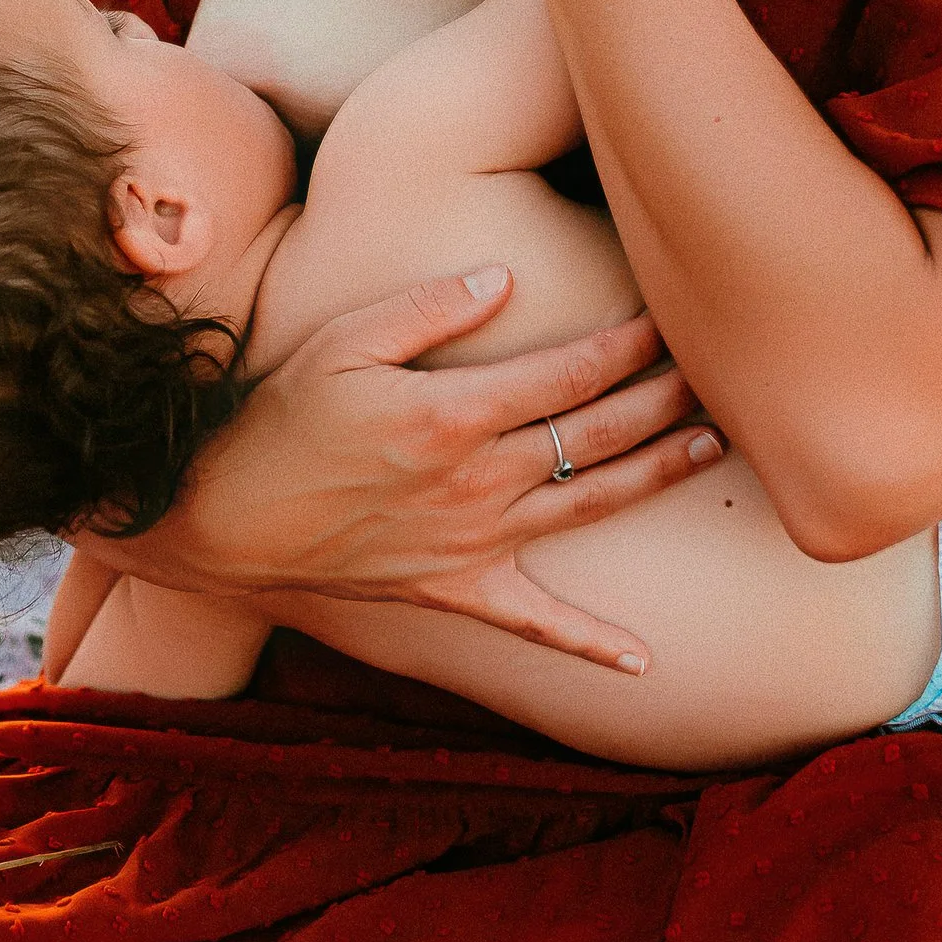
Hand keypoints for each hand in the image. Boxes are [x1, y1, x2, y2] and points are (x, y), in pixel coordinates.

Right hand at [88, 265, 720, 670]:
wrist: (220, 519)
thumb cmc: (277, 419)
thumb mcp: (343, 342)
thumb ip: (428, 307)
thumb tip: (506, 279)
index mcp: (454, 412)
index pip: (570, 371)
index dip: (629, 343)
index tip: (671, 316)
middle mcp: (478, 480)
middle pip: (597, 434)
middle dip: (665, 398)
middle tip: (721, 370)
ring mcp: (473, 541)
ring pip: (589, 507)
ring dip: (656, 476)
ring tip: (712, 448)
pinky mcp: (456, 591)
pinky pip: (535, 624)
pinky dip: (591, 645)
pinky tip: (643, 662)